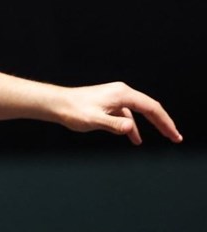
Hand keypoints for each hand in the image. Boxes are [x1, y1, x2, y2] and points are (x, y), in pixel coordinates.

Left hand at [59, 82, 182, 144]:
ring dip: (149, 126)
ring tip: (163, 138)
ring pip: (138, 112)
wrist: (56, 104)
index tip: (173, 135)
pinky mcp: (108, 103)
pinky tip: (135, 139)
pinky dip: (132, 126)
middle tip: (175, 137)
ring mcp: (115, 97)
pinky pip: (126, 115)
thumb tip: (130, 127)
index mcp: (122, 94)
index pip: (151, 108)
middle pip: (149, 108)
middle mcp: (121, 92)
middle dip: (162, 123)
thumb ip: (113, 124)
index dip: (165, 122)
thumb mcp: (94, 120)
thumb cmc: (73, 111)